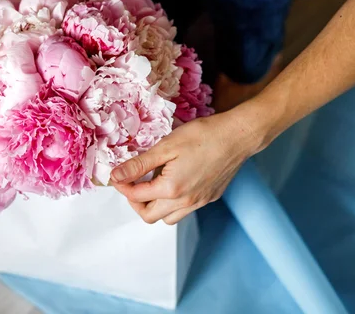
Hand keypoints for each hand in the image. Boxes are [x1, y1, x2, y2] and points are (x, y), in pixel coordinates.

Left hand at [110, 110, 262, 224]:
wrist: (238, 135)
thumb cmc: (203, 136)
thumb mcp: (165, 147)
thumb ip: (138, 165)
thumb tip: (115, 176)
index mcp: (171, 189)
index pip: (136, 196)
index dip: (122, 186)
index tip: (117, 175)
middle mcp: (186, 202)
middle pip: (149, 216)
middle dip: (135, 202)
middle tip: (132, 183)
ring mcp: (199, 202)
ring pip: (168, 218)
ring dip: (154, 206)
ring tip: (152, 183)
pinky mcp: (209, 198)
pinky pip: (184, 210)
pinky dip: (171, 203)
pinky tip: (173, 181)